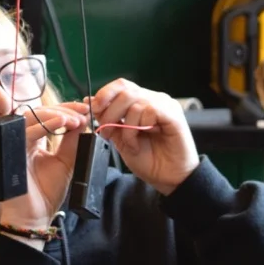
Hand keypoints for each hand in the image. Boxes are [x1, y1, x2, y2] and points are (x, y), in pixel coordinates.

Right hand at [0, 103, 89, 232]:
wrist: (35, 217)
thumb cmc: (46, 193)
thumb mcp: (66, 163)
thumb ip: (72, 142)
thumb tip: (83, 120)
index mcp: (34, 141)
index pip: (47, 117)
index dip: (66, 110)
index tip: (84, 109)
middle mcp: (23, 139)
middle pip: (39, 112)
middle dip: (63, 109)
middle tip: (82, 113)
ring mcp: (16, 143)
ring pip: (31, 117)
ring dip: (55, 114)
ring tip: (74, 120)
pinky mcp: (12, 151)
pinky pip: (27, 131)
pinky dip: (45, 124)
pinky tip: (62, 123)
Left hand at [90, 80, 199, 195]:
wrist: (168, 179)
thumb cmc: (149, 160)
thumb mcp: (121, 139)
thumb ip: (109, 120)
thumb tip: (90, 102)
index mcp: (142, 101)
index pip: (121, 85)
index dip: (104, 94)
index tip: (92, 108)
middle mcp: (154, 99)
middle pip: (125, 91)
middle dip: (109, 112)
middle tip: (106, 132)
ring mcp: (165, 105)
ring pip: (135, 102)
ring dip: (125, 126)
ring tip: (129, 144)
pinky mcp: (173, 115)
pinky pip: (149, 111)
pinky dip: (138, 128)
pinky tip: (139, 142)